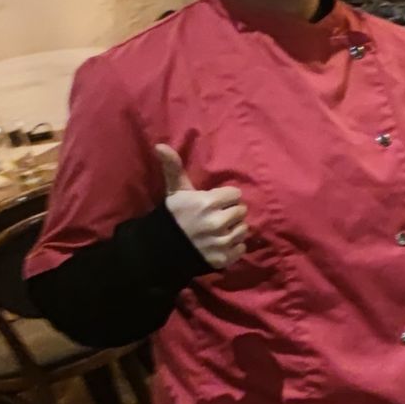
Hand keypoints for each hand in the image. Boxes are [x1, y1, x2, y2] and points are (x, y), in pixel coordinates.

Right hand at [155, 144, 247, 269]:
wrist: (161, 249)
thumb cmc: (173, 216)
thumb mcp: (174, 191)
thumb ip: (173, 167)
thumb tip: (160, 144)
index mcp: (207, 203)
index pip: (235, 195)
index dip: (225, 198)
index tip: (214, 202)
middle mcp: (216, 223)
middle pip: (242, 212)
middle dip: (231, 213)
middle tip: (217, 217)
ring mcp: (221, 243)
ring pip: (244, 230)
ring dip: (234, 229)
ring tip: (218, 230)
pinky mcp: (223, 259)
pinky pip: (242, 248)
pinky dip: (234, 247)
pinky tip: (219, 244)